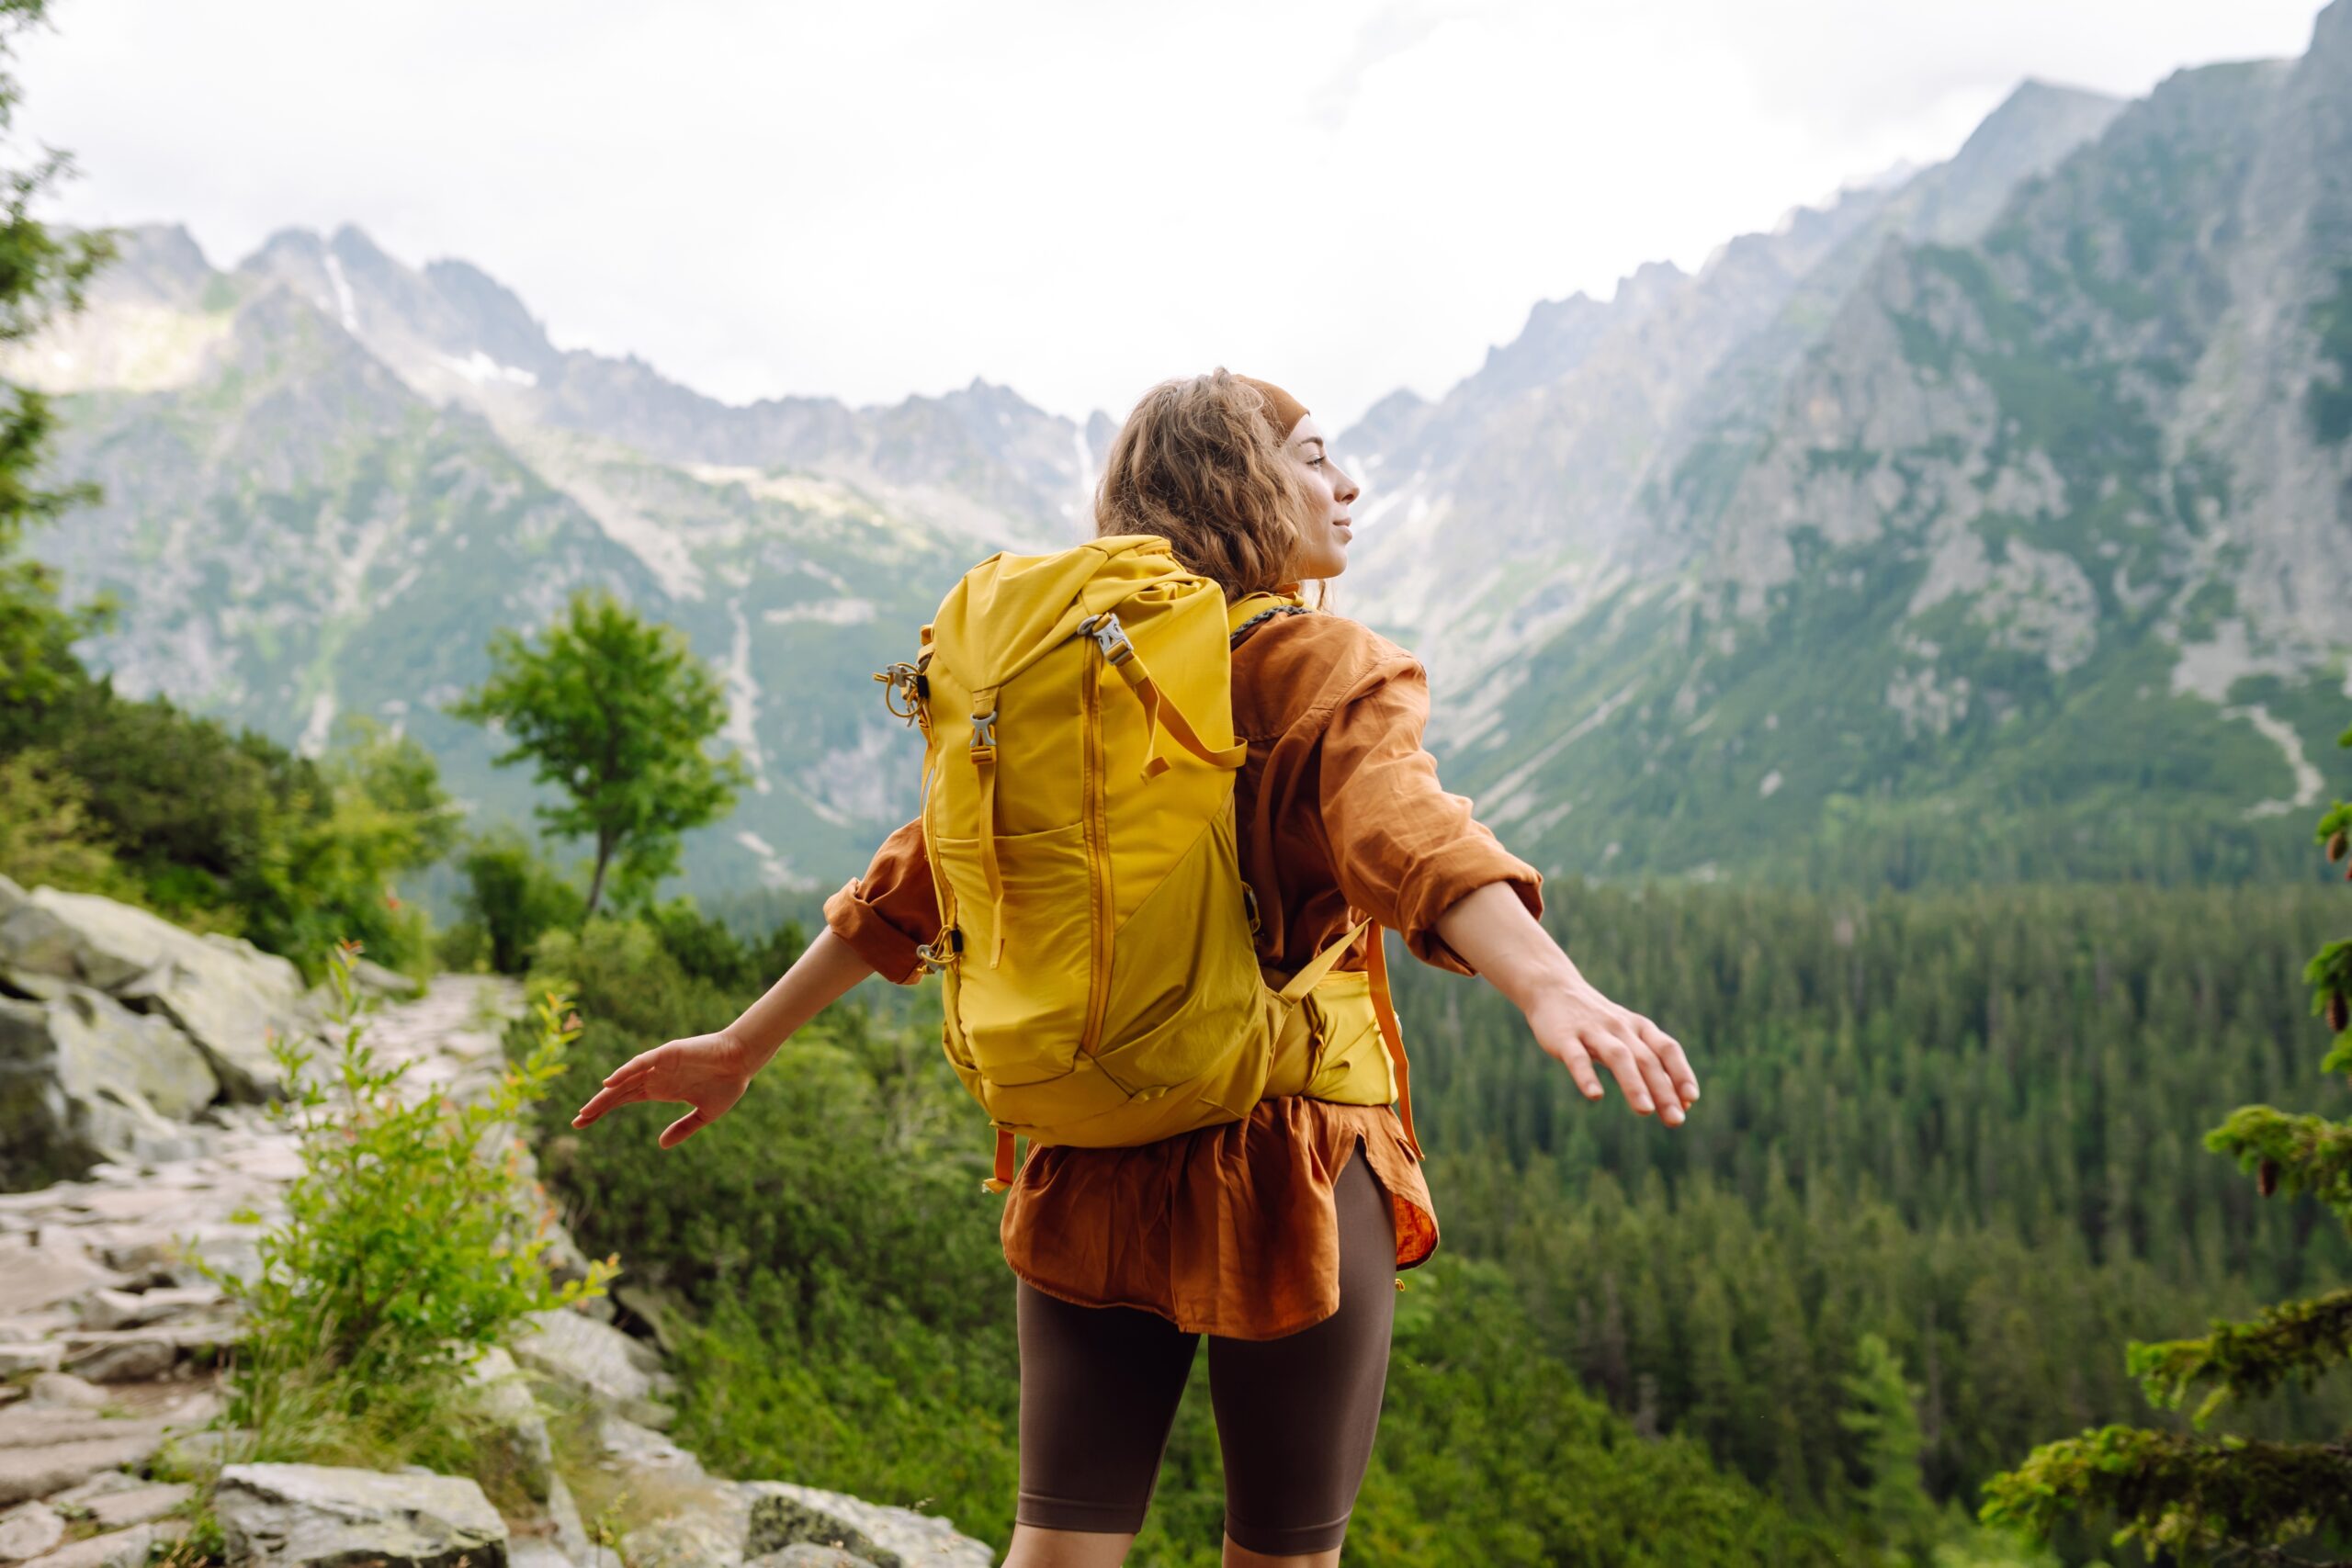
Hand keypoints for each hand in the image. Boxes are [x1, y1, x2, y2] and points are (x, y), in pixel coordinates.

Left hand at [570, 1030, 757, 1148]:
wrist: (743, 1061)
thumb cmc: (727, 1084)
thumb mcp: (704, 1115)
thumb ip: (682, 1128)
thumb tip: (661, 1144)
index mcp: (661, 1090)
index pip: (624, 1100)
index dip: (603, 1110)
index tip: (583, 1123)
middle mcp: (655, 1077)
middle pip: (618, 1092)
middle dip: (597, 1106)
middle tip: (576, 1121)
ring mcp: (659, 1065)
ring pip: (625, 1079)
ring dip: (606, 1094)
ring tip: (586, 1110)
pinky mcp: (668, 1053)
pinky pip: (641, 1063)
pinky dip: (625, 1071)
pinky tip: (609, 1082)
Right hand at [1523, 981, 1697, 1126]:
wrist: (1553, 988)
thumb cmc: (1599, 1022)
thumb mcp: (1629, 1038)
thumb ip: (1655, 1067)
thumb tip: (1686, 1103)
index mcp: (1639, 1028)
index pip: (1667, 1049)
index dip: (1681, 1072)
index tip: (1691, 1099)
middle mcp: (1620, 1028)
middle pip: (1646, 1058)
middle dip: (1663, 1090)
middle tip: (1675, 1120)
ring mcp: (1592, 1031)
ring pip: (1618, 1057)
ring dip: (1634, 1084)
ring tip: (1645, 1111)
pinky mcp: (1564, 1037)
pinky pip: (1577, 1058)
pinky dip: (1586, 1076)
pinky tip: (1595, 1096)